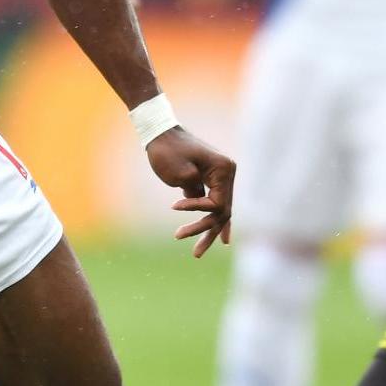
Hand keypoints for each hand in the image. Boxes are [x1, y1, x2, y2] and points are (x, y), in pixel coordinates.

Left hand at [145, 126, 233, 256]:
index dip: (199, 210)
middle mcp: (227, 173)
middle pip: (222, 211)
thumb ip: (195, 195)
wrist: (158, 132)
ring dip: (207, 230)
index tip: (174, 207)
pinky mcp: (209, 180)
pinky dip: (210, 219)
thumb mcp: (180, 175)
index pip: (219, 202)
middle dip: (207, 231)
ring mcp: (220, 177)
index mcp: (224, 169)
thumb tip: (206, 209)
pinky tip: (217, 237)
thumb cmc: (167, 151)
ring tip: (197, 253)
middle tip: (194, 253)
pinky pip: (213, 204)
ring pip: (218, 211)